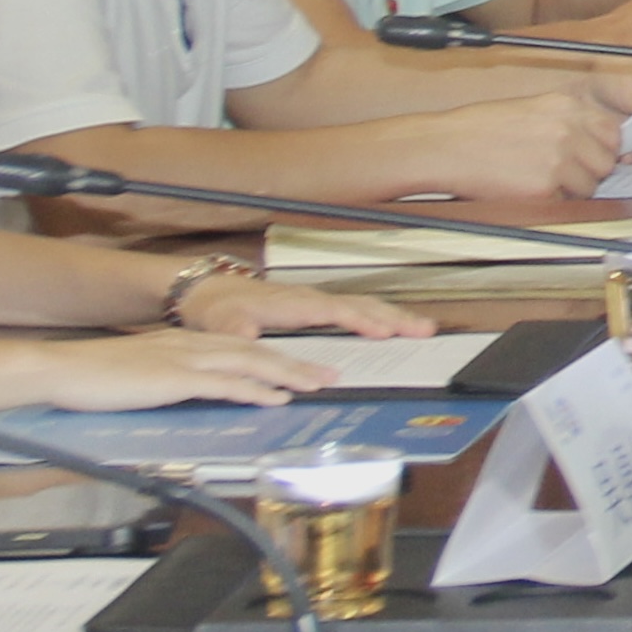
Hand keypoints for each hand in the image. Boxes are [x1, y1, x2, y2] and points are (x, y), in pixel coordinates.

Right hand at [5, 333, 347, 411]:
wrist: (59, 369)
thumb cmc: (90, 376)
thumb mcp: (139, 372)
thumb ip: (168, 377)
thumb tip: (187, 391)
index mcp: (183, 342)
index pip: (241, 347)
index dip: (276, 356)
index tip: (302, 367)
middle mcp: (190, 345)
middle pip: (256, 351)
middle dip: (295, 363)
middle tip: (328, 374)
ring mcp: (184, 360)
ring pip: (250, 363)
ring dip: (287, 374)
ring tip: (316, 385)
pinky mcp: (174, 378)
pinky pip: (225, 383)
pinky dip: (255, 389)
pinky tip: (275, 397)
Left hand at [170, 275, 434, 342]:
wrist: (206, 289)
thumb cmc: (217, 307)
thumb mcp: (223, 324)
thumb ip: (242, 333)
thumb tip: (256, 342)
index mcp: (294, 304)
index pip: (337, 312)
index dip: (363, 322)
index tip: (386, 332)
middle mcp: (311, 299)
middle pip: (362, 305)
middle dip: (395, 317)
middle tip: (425, 330)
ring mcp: (316, 300)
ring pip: (364, 304)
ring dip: (394, 315)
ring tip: (422, 327)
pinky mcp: (315, 305)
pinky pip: (356, 307)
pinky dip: (379, 315)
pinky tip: (391, 324)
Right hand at [410, 90, 625, 197]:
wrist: (443, 147)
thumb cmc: (478, 130)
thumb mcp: (531, 110)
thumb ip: (567, 123)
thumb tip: (594, 144)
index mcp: (567, 106)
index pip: (613, 133)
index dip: (602, 149)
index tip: (589, 157)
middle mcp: (569, 129)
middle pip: (606, 162)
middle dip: (589, 172)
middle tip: (561, 174)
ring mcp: (559, 158)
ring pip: (590, 186)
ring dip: (571, 190)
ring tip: (538, 181)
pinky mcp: (545, 186)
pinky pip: (565, 201)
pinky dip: (551, 201)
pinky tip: (525, 189)